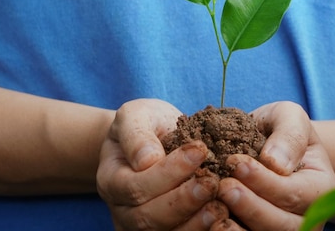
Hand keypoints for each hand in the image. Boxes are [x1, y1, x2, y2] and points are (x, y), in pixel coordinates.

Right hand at [97, 98, 228, 229]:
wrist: (153, 139)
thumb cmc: (145, 125)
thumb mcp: (135, 116)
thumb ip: (137, 135)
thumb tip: (147, 160)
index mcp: (112, 180)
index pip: (135, 186)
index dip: (168, 172)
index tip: (199, 150)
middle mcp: (122, 210)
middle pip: (148, 217)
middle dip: (183, 201)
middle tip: (211, 183)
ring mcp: (141, 226)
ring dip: (195, 223)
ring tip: (220, 206)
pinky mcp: (165, 230)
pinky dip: (202, 228)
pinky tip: (222, 215)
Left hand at [215, 101, 334, 229]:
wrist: (267, 146)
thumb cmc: (279, 130)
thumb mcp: (289, 117)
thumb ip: (289, 135)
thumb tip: (275, 163)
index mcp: (320, 187)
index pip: (294, 193)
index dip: (264, 181)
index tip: (236, 163)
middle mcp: (307, 217)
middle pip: (283, 225)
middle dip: (252, 208)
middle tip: (224, 187)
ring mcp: (284, 229)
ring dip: (238, 228)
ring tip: (214, 209)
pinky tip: (210, 221)